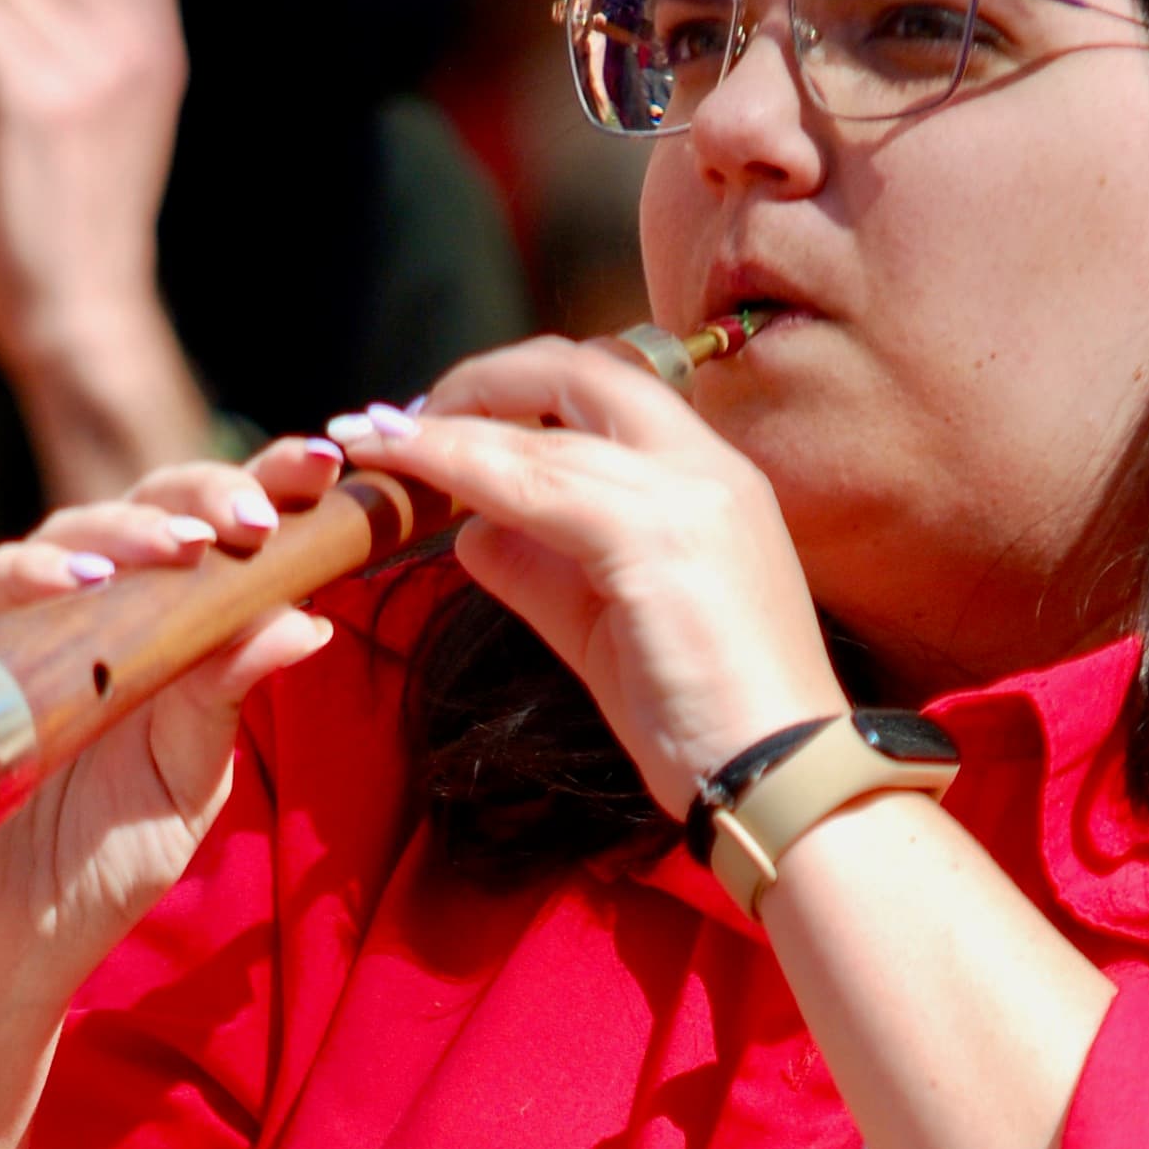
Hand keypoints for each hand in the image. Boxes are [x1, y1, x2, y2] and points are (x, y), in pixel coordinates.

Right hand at [0, 434, 344, 1081]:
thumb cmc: (94, 864)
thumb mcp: (184, 782)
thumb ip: (227, 700)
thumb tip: (309, 620)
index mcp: (170, 628)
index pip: (220, 536)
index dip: (269, 488)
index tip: (327, 470)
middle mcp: (98, 608)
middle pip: (153, 511)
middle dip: (212, 497)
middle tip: (260, 514)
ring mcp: (24, 621)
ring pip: (76, 534)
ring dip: (135, 531)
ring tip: (186, 547)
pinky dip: (31, 576)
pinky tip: (81, 583)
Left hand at [331, 338, 842, 816]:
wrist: (775, 777)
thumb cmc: (703, 716)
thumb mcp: (607, 626)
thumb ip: (541, 568)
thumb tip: (468, 530)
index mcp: (710, 477)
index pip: (607, 387)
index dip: (518, 388)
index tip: (447, 416)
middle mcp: (705, 466)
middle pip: (577, 371)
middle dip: (481, 382)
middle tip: (402, 420)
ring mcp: (686, 495)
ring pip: (541, 432)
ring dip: (445, 428)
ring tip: (373, 439)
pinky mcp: (656, 538)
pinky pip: (532, 483)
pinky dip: (455, 466)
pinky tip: (404, 467)